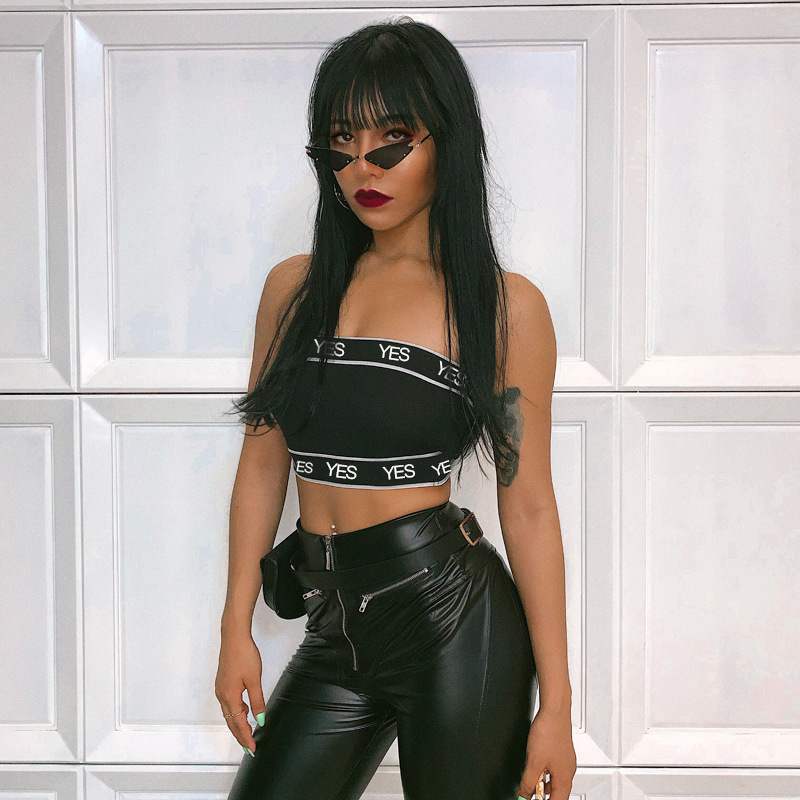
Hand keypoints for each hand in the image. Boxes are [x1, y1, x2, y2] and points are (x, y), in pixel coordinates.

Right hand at [214, 631, 266, 754]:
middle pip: (230, 722)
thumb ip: (257, 701)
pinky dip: (235, 713)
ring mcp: (220, 689)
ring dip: (237, 725)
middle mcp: (222, 695)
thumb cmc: (244, 656)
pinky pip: (228, 704)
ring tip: (248, 733)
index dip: (246, 737)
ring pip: (229, 713)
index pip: (238, 723)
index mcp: (229, 697)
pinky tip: (244, 711)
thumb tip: (260, 719)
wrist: (234, 637)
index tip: (252, 749)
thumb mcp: (254, 680)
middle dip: (240, 736)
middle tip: (249, 748)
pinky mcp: (222, 683)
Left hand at [514, 707, 575, 799]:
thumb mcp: (533, 762)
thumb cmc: (549, 732)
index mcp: (565, 779)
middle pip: (557, 793)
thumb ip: (528, 782)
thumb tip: (524, 794)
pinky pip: (554, 769)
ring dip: (543, 784)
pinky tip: (536, 766)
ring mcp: (566, 761)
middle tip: (528, 794)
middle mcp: (568, 771)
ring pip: (555, 781)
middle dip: (543, 796)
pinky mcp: (562, 751)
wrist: (554, 711)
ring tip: (530, 782)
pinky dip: (545, 772)